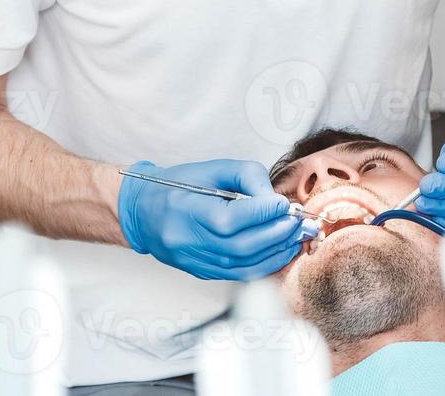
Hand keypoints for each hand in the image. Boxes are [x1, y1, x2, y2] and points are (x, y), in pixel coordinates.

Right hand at [117, 159, 317, 280]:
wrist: (143, 213)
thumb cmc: (178, 186)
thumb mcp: (211, 169)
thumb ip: (247, 177)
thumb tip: (275, 199)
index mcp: (188, 211)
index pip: (231, 219)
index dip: (263, 213)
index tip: (285, 204)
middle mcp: (190, 242)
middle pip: (242, 246)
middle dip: (278, 234)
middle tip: (301, 222)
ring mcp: (196, 262)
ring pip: (244, 265)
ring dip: (277, 252)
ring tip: (297, 236)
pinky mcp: (203, 273)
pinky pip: (240, 275)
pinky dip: (266, 264)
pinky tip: (282, 251)